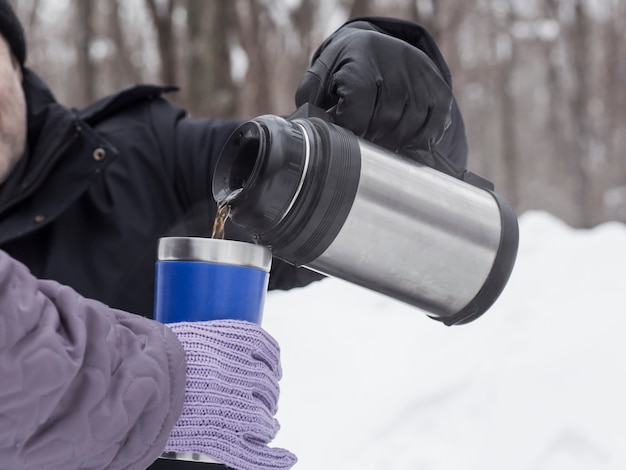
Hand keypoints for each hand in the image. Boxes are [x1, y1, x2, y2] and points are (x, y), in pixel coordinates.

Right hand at [165, 320, 295, 469]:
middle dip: (267, 394)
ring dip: (267, 423)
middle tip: (259, 399)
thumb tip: (232, 352)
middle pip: (268, 386)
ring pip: (265, 419)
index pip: (267, 350)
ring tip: (262, 424)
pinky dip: (274, 459)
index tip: (271, 368)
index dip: (272, 362)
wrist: (127, 379)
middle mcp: (236, 371)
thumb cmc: (153, 356)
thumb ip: (213, 341)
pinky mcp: (217, 436)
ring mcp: (229, 405)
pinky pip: (254, 452)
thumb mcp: (188, 337)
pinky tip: (288, 457)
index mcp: (230, 342)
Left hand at [295, 20, 453, 158]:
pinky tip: (407, 143)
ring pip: (409, 126)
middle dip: (371, 138)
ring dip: (394, 143)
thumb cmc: (345, 66)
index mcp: (361, 62)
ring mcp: (420, 77)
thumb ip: (309, 98)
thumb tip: (309, 126)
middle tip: (364, 142)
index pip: (357, 109)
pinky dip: (421, 141)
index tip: (345, 132)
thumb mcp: (322, 74)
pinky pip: (434, 125)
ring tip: (381, 142)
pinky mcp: (438, 88)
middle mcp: (395, 65)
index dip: (350, 129)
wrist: (378, 45)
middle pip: (384, 121)